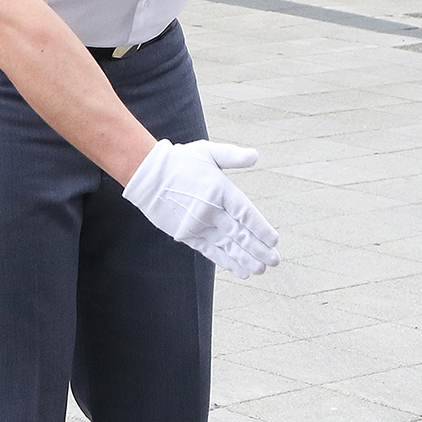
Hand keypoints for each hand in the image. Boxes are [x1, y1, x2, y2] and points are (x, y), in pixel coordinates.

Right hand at [121, 140, 278, 278]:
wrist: (146, 174)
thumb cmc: (181, 161)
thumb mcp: (208, 151)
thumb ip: (233, 156)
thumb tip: (255, 156)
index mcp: (219, 190)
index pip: (245, 213)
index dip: (261, 229)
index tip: (274, 240)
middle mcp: (209, 210)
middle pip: (238, 234)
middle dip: (258, 249)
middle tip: (274, 261)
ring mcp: (196, 224)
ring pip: (225, 246)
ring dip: (244, 259)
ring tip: (260, 269)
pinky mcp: (186, 234)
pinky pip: (209, 250)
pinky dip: (225, 261)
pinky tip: (239, 269)